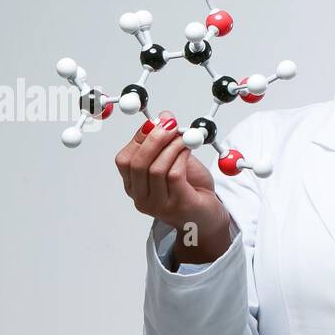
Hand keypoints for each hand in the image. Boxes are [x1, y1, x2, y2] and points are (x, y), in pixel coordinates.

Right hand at [115, 114, 230, 259]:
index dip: (139, 137)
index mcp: (134, 186)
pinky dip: (181, 157)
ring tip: (185, 138)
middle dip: (154, 139)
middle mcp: (141, 198)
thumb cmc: (191, 190)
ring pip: (156, 168)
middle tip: (169, 125)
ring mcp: (158, 206)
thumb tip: (164, 117)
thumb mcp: (175, 162)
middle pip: (138, 164)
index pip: (125, 159)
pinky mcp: (177, 206)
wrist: (209, 217)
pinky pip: (174, 175)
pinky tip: (188, 150)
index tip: (156, 121)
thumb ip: (167, 143)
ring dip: (172, 147)